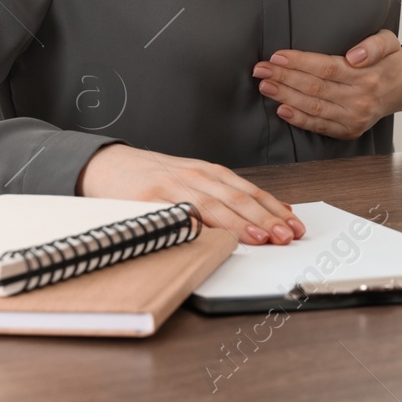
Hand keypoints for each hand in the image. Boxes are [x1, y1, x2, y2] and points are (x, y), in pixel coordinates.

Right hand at [75, 144, 305, 245]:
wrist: (107, 164)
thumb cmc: (155, 177)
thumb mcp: (194, 180)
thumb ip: (226, 195)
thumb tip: (270, 213)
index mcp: (209, 173)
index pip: (249, 191)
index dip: (274, 209)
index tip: (294, 225)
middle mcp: (194, 177)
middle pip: (236, 199)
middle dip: (264, 218)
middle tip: (285, 236)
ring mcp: (171, 188)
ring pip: (211, 207)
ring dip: (238, 224)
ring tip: (260, 238)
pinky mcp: (148, 200)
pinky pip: (173, 214)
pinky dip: (192, 224)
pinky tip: (208, 236)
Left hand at [253, 30, 401, 139]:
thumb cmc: (389, 60)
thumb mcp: (389, 42)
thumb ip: (374, 45)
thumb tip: (354, 56)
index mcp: (368, 76)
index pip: (326, 68)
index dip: (299, 63)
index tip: (276, 56)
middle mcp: (360, 99)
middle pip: (315, 88)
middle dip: (284, 78)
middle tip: (260, 70)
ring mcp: (354, 118)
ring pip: (313, 107)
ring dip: (285, 97)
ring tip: (265, 86)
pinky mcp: (349, 131)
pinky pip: (320, 126)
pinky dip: (299, 119)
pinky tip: (281, 110)